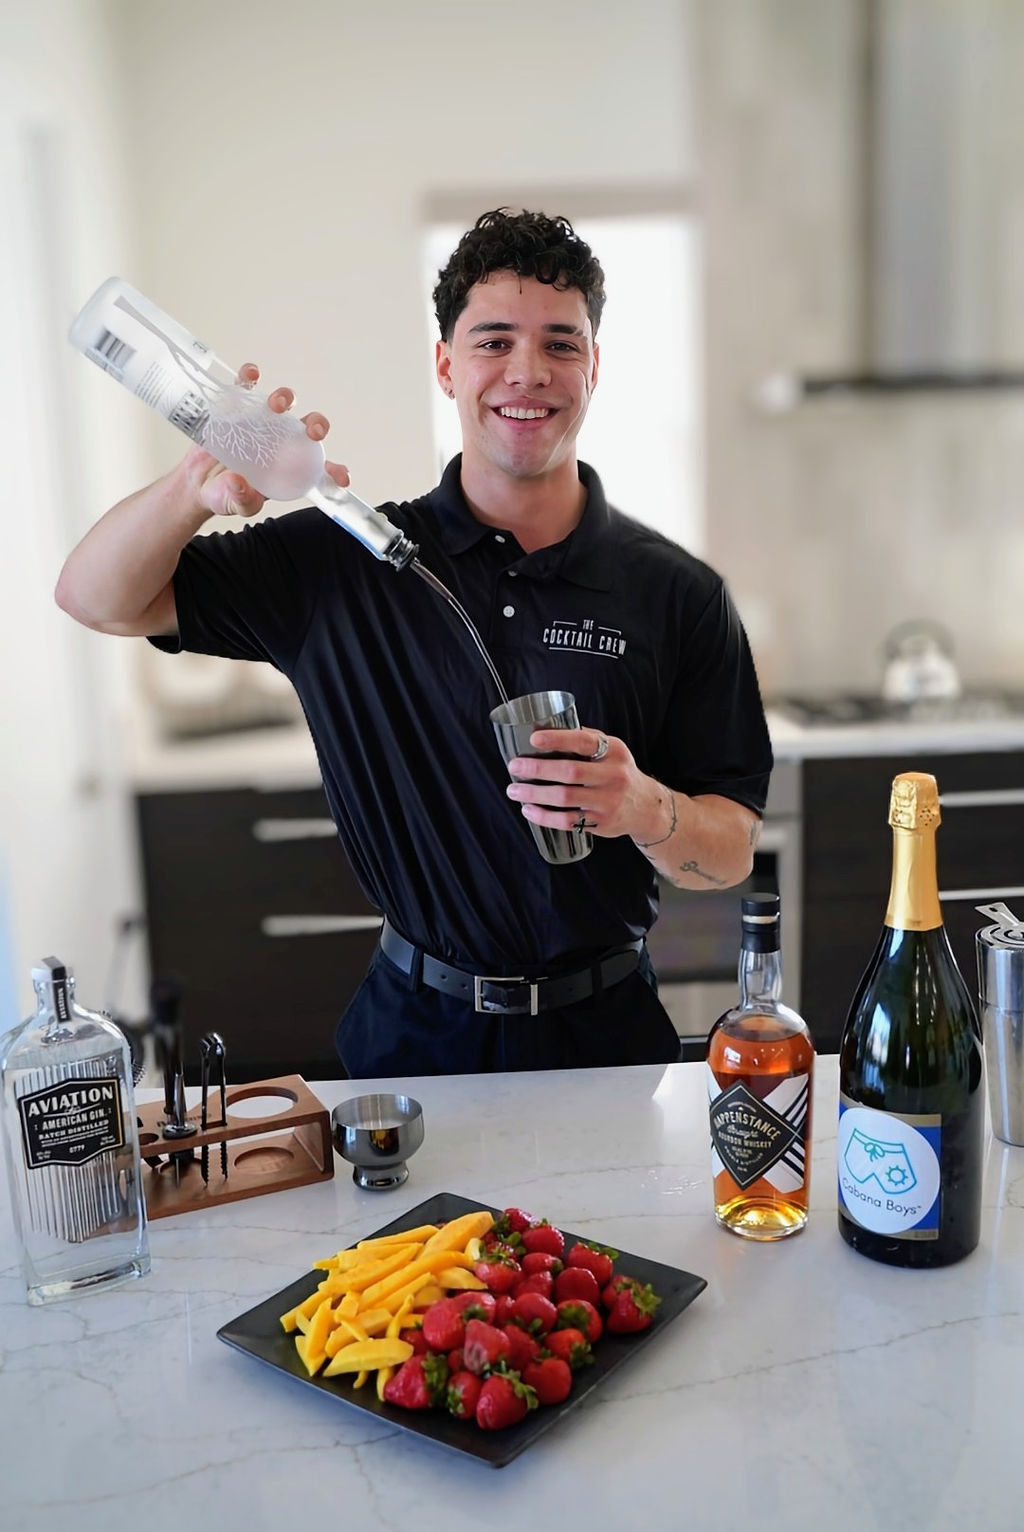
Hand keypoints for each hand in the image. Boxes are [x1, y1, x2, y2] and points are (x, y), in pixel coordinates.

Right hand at [182, 362, 350, 516]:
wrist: (196, 480)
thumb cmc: (224, 493)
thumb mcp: (235, 504)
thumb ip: (242, 500)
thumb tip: (240, 485)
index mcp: (288, 467)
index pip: (318, 467)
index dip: (333, 471)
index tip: (343, 478)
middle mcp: (280, 441)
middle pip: (307, 427)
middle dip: (316, 425)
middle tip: (314, 432)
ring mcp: (260, 421)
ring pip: (281, 403)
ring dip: (285, 398)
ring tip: (278, 405)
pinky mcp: (237, 407)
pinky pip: (246, 387)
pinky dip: (249, 377)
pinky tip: (251, 376)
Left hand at [504, 726, 666, 842]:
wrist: (646, 807)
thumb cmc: (619, 773)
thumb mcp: (613, 751)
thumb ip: (587, 740)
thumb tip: (550, 728)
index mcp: (614, 752)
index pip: (585, 742)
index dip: (558, 739)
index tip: (534, 739)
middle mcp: (613, 776)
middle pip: (570, 772)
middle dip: (538, 768)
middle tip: (515, 766)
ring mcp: (608, 801)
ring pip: (565, 798)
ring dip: (535, 794)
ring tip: (514, 790)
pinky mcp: (601, 823)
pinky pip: (568, 821)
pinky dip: (544, 817)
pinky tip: (529, 810)